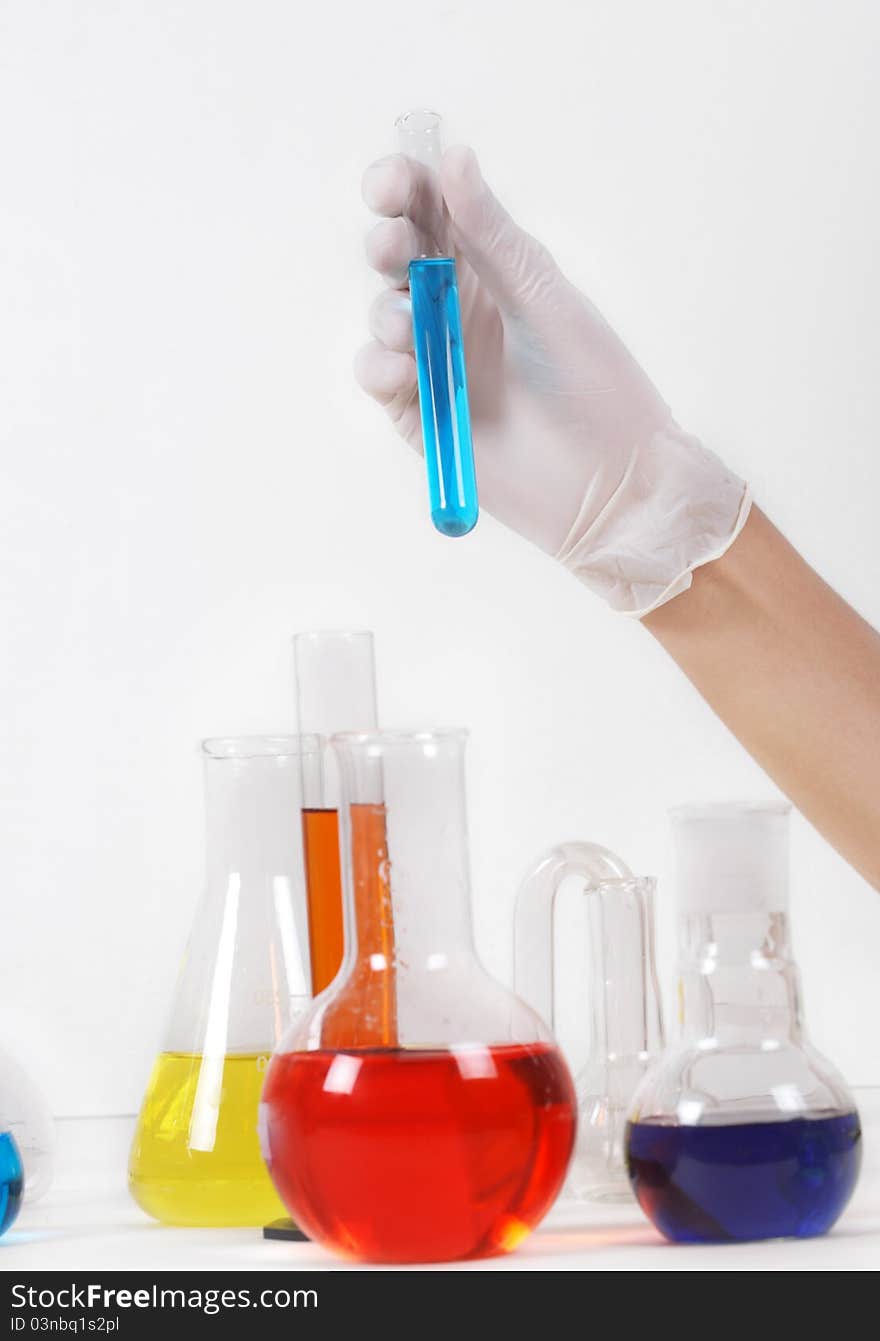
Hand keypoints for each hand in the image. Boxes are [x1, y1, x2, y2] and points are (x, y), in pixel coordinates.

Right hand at [356, 145, 748, 614]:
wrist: (608, 485)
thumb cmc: (595, 385)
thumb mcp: (544, 297)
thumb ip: (492, 234)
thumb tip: (452, 154)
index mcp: (494, 268)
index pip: (433, 210)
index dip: (403, 187)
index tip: (391, 183)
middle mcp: (458, 307)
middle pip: (397, 255)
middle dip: (385, 243)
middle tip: (396, 251)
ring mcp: (434, 359)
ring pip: (380, 312)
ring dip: (385, 311)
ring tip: (412, 332)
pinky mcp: (417, 412)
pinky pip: (375, 374)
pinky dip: (378, 366)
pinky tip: (404, 375)